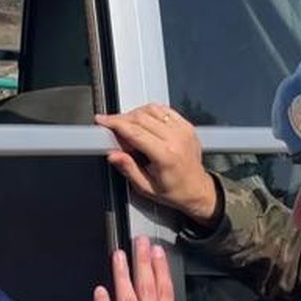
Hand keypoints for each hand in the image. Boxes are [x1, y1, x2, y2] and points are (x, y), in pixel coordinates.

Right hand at [96, 104, 218, 227]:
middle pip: (141, 118)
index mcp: (166, 156)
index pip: (135, 132)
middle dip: (121, 119)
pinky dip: (150, 112)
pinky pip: (164, 110)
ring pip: (152, 110)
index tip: (103, 121)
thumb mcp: (146, 187)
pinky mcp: (186, 126)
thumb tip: (114, 155)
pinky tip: (144, 122)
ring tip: (128, 128)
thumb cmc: (175, 191)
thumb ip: (128, 169)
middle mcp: (176, 139)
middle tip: (112, 128)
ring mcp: (183, 130)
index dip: (115, 123)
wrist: (197, 189)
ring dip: (135, 114)